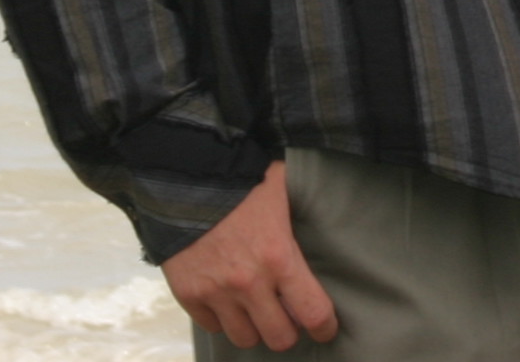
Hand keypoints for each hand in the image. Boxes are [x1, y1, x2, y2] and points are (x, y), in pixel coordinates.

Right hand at [162, 163, 338, 350]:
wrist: (188, 180)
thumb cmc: (244, 182)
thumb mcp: (287, 192)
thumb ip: (306, 214)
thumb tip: (331, 215)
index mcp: (280, 257)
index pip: (312, 312)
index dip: (325, 327)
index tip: (326, 329)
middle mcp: (249, 282)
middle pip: (279, 337)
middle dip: (289, 332)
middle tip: (290, 319)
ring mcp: (216, 292)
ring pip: (244, 339)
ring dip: (255, 329)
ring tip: (259, 313)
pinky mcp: (189, 295)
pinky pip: (212, 327)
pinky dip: (223, 320)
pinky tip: (230, 303)